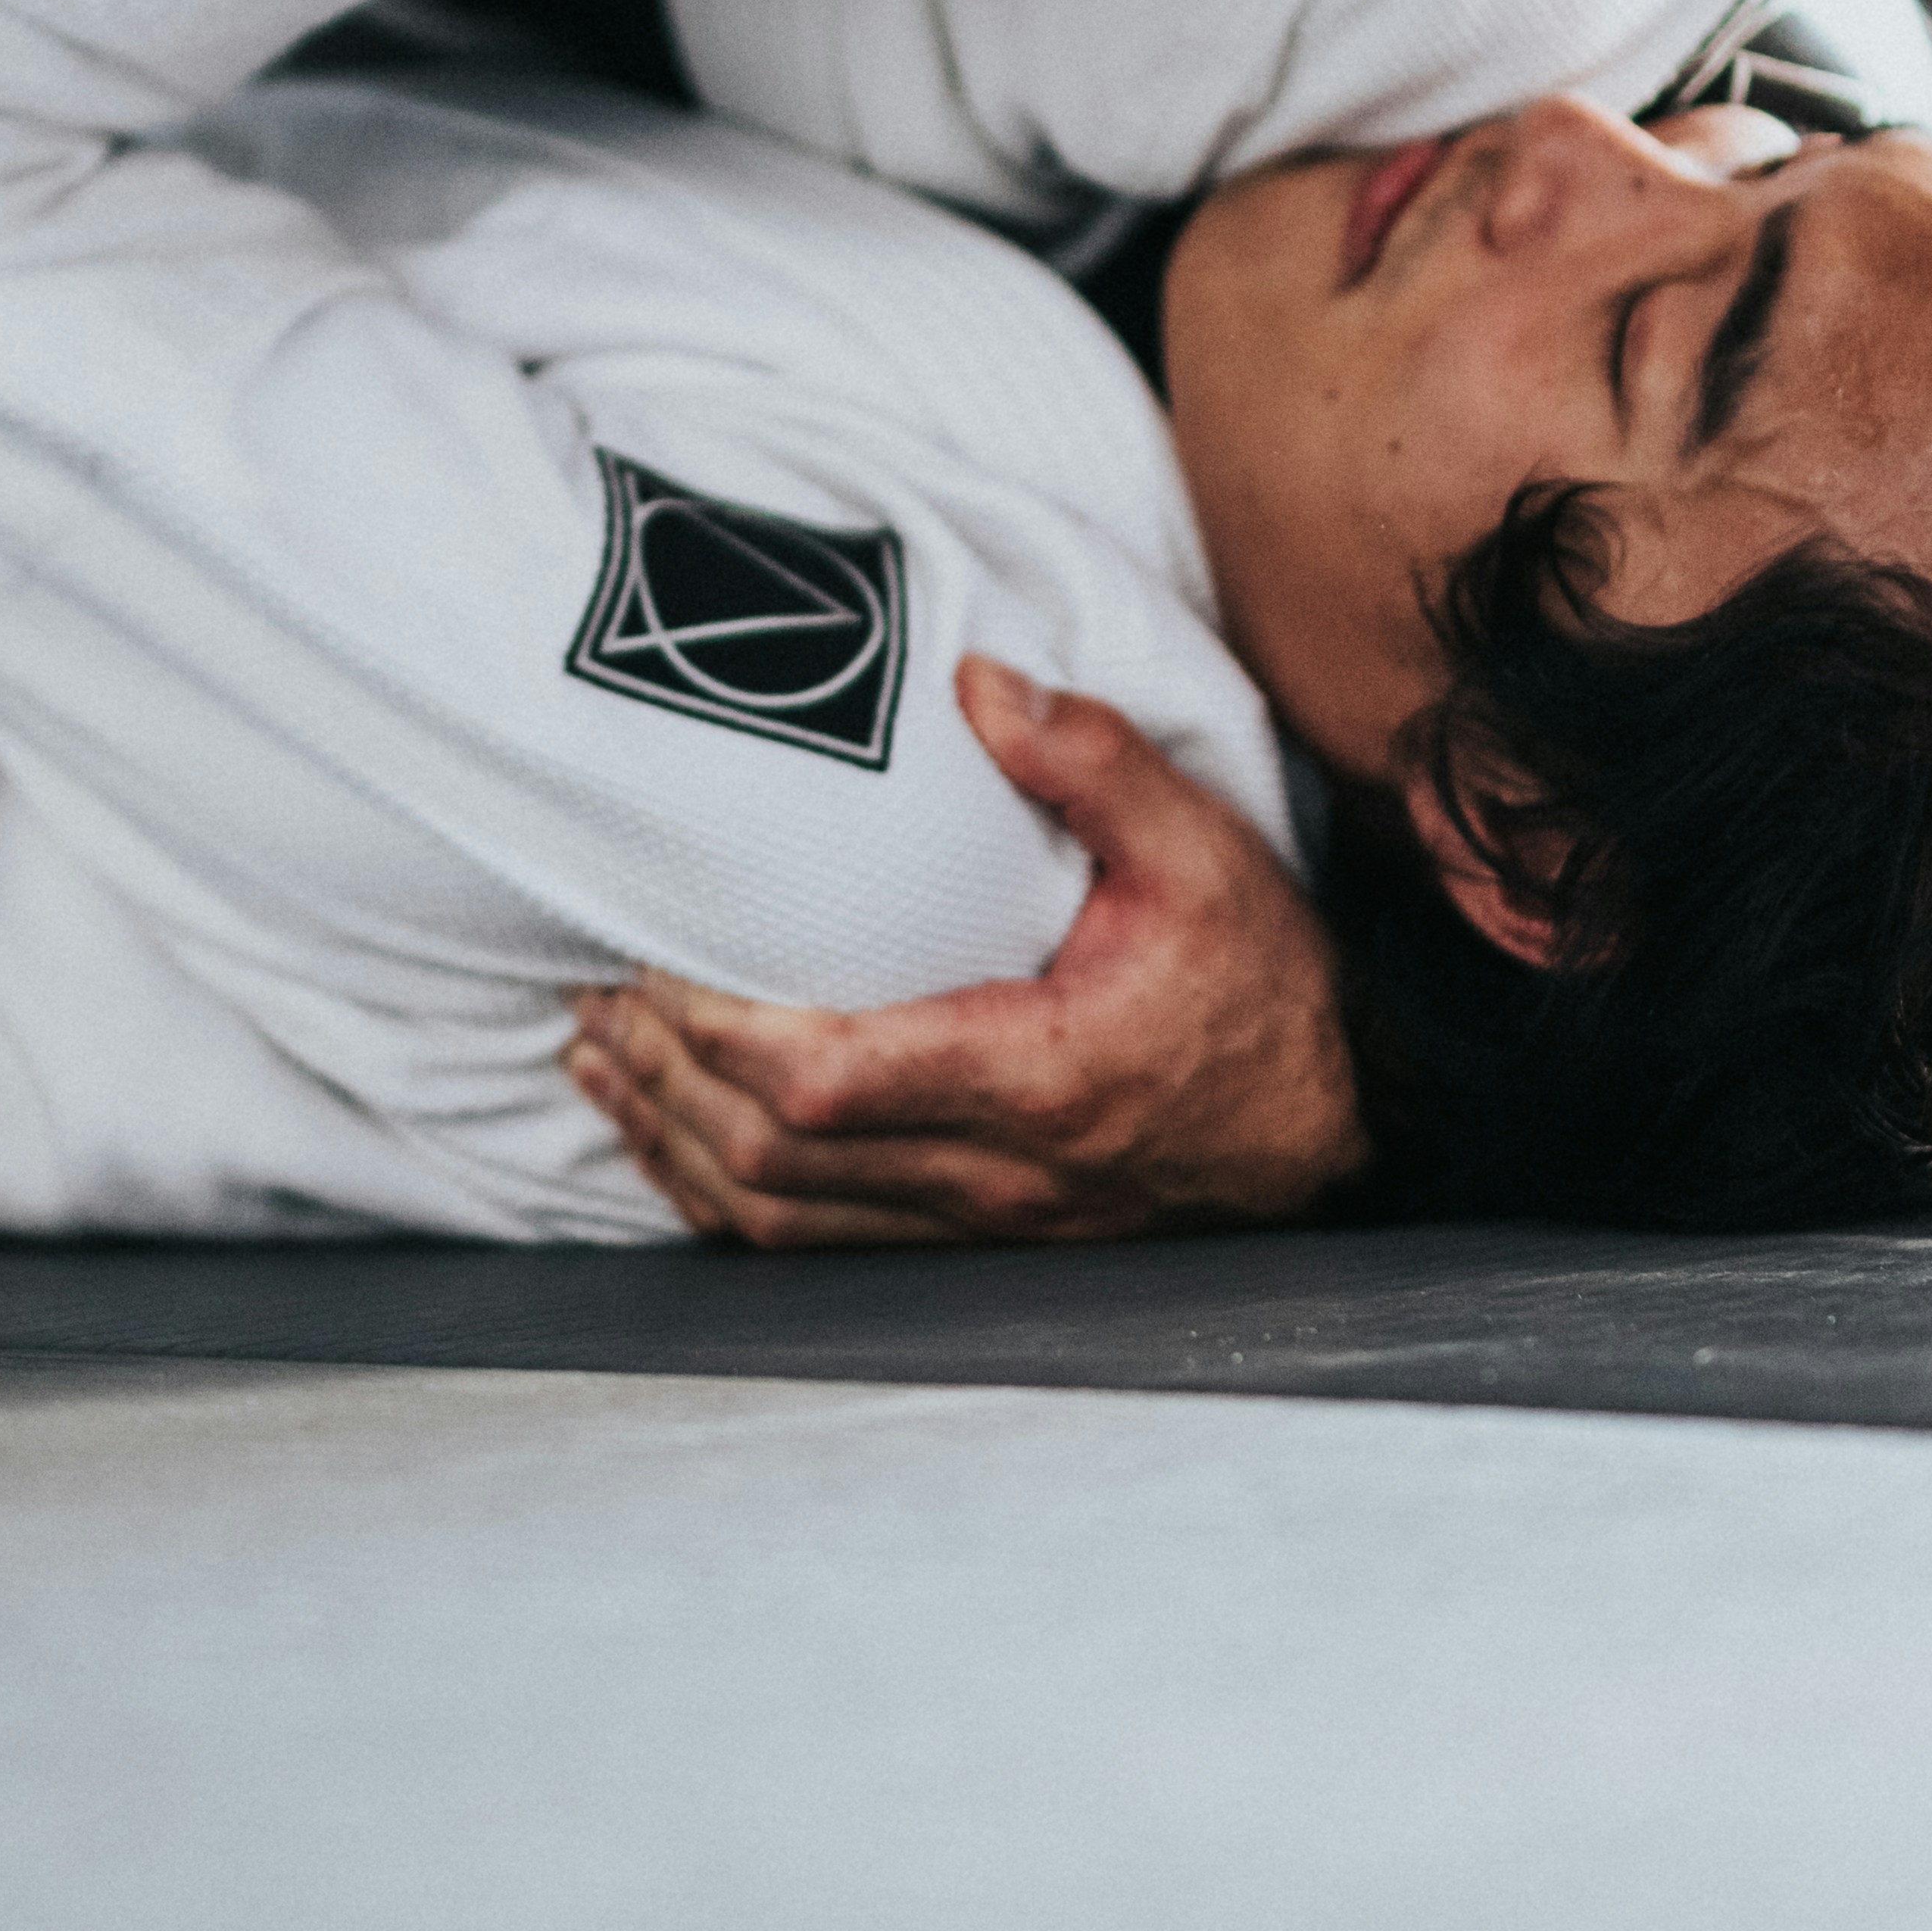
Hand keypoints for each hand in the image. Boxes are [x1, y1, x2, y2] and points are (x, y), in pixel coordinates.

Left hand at [565, 657, 1359, 1248]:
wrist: (1333, 1125)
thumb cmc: (1266, 989)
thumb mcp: (1207, 853)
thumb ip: (1094, 763)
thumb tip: (979, 683)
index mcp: (1040, 1077)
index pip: (832, 1081)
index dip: (719, 1032)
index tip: (657, 958)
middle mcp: (995, 1174)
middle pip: (774, 1158)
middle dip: (665, 1078)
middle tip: (598, 990)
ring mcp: (977, 1227)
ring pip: (776, 1219)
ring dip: (669, 1142)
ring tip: (598, 1059)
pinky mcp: (968, 1244)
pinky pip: (812, 1247)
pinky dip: (720, 1199)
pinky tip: (668, 1145)